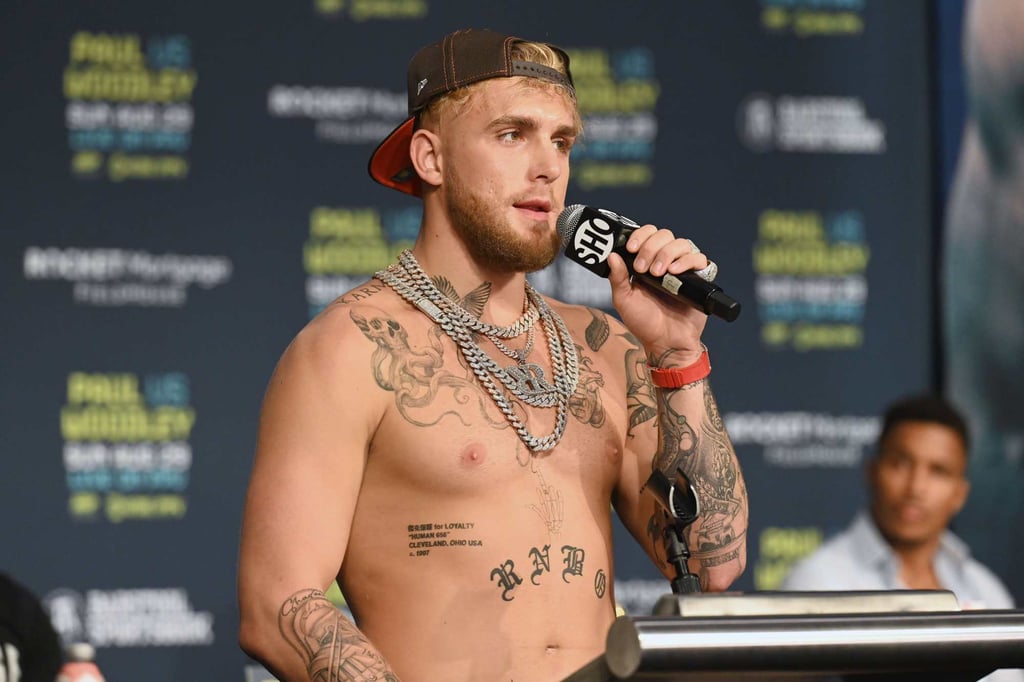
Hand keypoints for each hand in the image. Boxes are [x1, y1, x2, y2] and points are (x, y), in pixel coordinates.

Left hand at [607, 225, 709, 362]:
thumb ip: (617, 278)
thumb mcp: (624, 300)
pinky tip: (675, 272)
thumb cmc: (645, 323)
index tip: (631, 248)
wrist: (665, 343)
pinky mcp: (698, 278)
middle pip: (664, 235)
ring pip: (681, 243)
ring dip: (666, 254)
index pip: (647, 234)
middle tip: (643, 268)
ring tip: (658, 273)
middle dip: (651, 248)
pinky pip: (699, 259)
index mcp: (647, 262)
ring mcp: (683, 269)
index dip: (640, 235)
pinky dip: (687, 261)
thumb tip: (612, 255)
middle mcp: (665, 261)